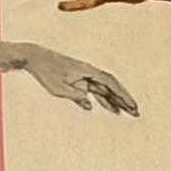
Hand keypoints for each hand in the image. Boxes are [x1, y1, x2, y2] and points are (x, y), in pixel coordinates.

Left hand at [12, 43, 138, 115]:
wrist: (34, 58)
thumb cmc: (46, 71)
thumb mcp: (59, 88)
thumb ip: (76, 96)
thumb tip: (90, 104)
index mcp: (88, 72)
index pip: (111, 84)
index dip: (123, 95)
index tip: (132, 106)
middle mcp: (89, 73)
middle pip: (110, 87)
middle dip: (123, 100)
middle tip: (135, 112)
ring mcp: (83, 76)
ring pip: (102, 90)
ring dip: (113, 100)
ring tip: (124, 112)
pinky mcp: (76, 79)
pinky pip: (91, 90)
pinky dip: (98, 99)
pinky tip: (104, 108)